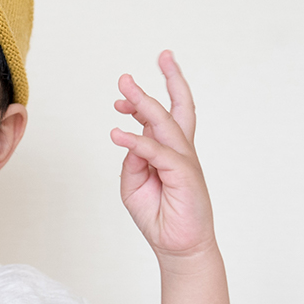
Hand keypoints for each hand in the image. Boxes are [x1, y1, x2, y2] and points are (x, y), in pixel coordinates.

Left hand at [109, 51, 215, 261]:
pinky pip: (159, 153)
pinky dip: (138, 142)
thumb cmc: (159, 215)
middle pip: (178, 108)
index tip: (121, 95)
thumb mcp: (133, 185)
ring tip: (125, 87)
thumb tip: (129, 141)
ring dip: (146, 103)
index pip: (162, 118)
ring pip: (167, 124)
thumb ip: (132, 162)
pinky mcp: (185, 175)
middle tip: (158, 57)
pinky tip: (119, 133)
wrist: (177, 246)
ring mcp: (185, 161)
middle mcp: (180, 151)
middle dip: (169, 79)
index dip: (143, 101)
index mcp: (169, 152)